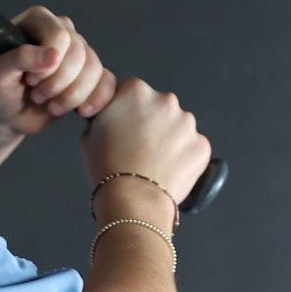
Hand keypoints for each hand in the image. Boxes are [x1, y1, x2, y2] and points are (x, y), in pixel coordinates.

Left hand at [0, 5, 117, 137]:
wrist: (6, 115)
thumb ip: (20, 58)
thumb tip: (54, 54)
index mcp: (37, 20)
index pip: (59, 35)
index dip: (48, 64)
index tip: (30, 80)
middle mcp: (61, 30)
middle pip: (79, 54)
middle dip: (57, 83)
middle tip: (36, 95)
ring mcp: (78, 51)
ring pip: (94, 69)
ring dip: (71, 96)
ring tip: (49, 105)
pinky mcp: (90, 74)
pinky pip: (107, 82)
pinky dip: (96, 99)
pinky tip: (80, 111)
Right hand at [81, 75, 212, 206]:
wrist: (133, 201)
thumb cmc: (106, 168)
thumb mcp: (89, 133)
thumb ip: (105, 115)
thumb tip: (112, 114)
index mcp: (135, 91)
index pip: (130, 90)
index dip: (124, 109)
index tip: (122, 125)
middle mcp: (165, 100)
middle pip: (157, 106)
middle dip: (150, 122)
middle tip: (136, 147)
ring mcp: (187, 123)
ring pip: (177, 127)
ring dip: (167, 139)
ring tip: (151, 162)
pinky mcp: (201, 145)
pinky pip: (190, 147)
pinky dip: (181, 156)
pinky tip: (165, 170)